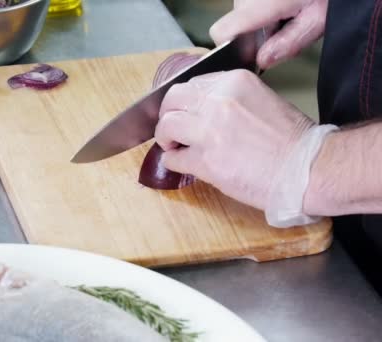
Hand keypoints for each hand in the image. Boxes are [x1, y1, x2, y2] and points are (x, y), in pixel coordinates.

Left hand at [155, 70, 313, 209]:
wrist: (306, 169)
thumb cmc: (291, 139)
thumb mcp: (260, 98)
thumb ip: (228, 98)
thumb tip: (201, 109)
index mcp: (233, 82)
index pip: (191, 83)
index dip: (183, 101)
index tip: (184, 112)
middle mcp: (217, 101)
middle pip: (172, 99)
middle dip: (167, 114)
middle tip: (173, 129)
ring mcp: (209, 131)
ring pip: (166, 126)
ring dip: (165, 138)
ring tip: (175, 147)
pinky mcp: (205, 161)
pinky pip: (172, 158)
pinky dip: (173, 162)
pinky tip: (184, 164)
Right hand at [210, 0, 327, 68]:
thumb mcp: (319, 18)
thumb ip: (290, 42)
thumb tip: (262, 60)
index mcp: (264, 2)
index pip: (223, 31)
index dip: (230, 48)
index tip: (250, 55)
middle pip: (235, 24)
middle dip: (258, 34)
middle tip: (288, 27)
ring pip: (242, 13)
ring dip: (263, 20)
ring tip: (291, 12)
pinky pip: (250, 3)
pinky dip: (265, 8)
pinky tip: (286, 4)